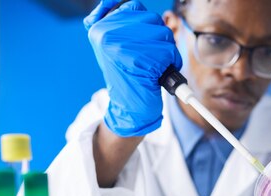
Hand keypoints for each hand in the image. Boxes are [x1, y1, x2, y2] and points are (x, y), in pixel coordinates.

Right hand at [85, 1, 181, 136]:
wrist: (129, 109)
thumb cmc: (127, 76)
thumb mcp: (114, 46)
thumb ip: (118, 22)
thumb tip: (112, 1)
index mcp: (99, 28)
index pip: (134, 7)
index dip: (145, 25)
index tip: (140, 44)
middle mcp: (107, 33)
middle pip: (152, 19)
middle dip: (159, 40)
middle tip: (148, 59)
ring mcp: (122, 46)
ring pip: (163, 34)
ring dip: (166, 52)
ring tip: (153, 67)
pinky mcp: (139, 59)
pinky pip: (169, 52)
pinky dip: (171, 64)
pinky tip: (158, 75)